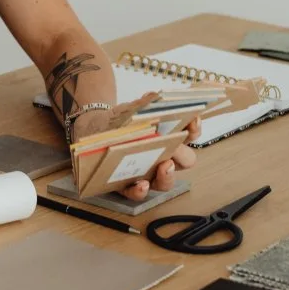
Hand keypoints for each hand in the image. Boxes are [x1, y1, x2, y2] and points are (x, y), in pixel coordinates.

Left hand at [70, 100, 201, 203]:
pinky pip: (138, 193)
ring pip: (166, 182)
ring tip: (164, 166)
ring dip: (167, 176)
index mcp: (168, 137)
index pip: (190, 134)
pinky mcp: (128, 184)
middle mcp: (163, 157)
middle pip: (184, 161)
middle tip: (175, 149)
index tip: (192, 120)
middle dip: (183, 155)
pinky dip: (141, 190)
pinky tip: (141, 183)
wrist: (93, 131)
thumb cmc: (118, 121)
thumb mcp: (130, 109)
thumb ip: (143, 103)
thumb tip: (154, 96)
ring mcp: (148, 172)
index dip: (195, 127)